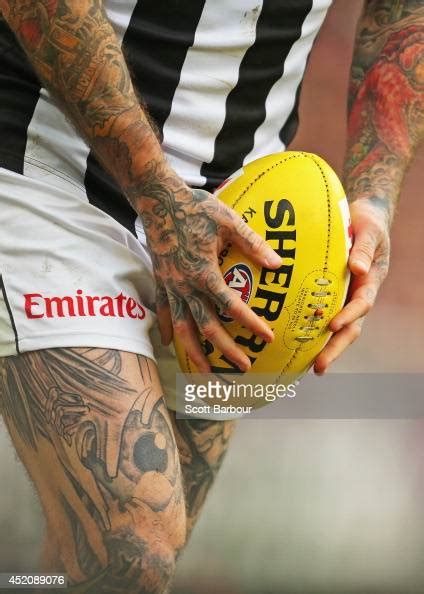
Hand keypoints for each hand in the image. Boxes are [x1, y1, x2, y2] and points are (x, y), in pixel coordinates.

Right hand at [138, 163, 281, 372]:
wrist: (158, 198)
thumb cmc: (195, 207)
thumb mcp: (228, 221)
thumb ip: (252, 244)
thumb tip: (278, 263)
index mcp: (204, 272)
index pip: (231, 306)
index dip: (251, 323)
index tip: (268, 337)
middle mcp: (185, 285)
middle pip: (206, 326)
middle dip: (225, 350)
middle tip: (243, 367)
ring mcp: (170, 285)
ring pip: (181, 327)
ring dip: (194, 352)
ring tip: (204, 372)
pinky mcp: (159, 281)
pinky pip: (161, 311)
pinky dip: (165, 329)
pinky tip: (169, 345)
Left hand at [314, 198, 390, 373]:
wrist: (362, 218)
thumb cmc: (367, 223)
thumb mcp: (369, 231)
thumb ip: (364, 248)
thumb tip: (356, 269)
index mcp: (369, 282)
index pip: (361, 304)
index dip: (348, 316)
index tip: (332, 326)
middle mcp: (357, 295)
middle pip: (349, 328)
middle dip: (335, 349)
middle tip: (319, 367)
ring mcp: (344, 298)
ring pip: (335, 329)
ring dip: (323, 348)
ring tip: (307, 367)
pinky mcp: (331, 296)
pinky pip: (320, 316)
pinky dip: (311, 331)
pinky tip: (292, 344)